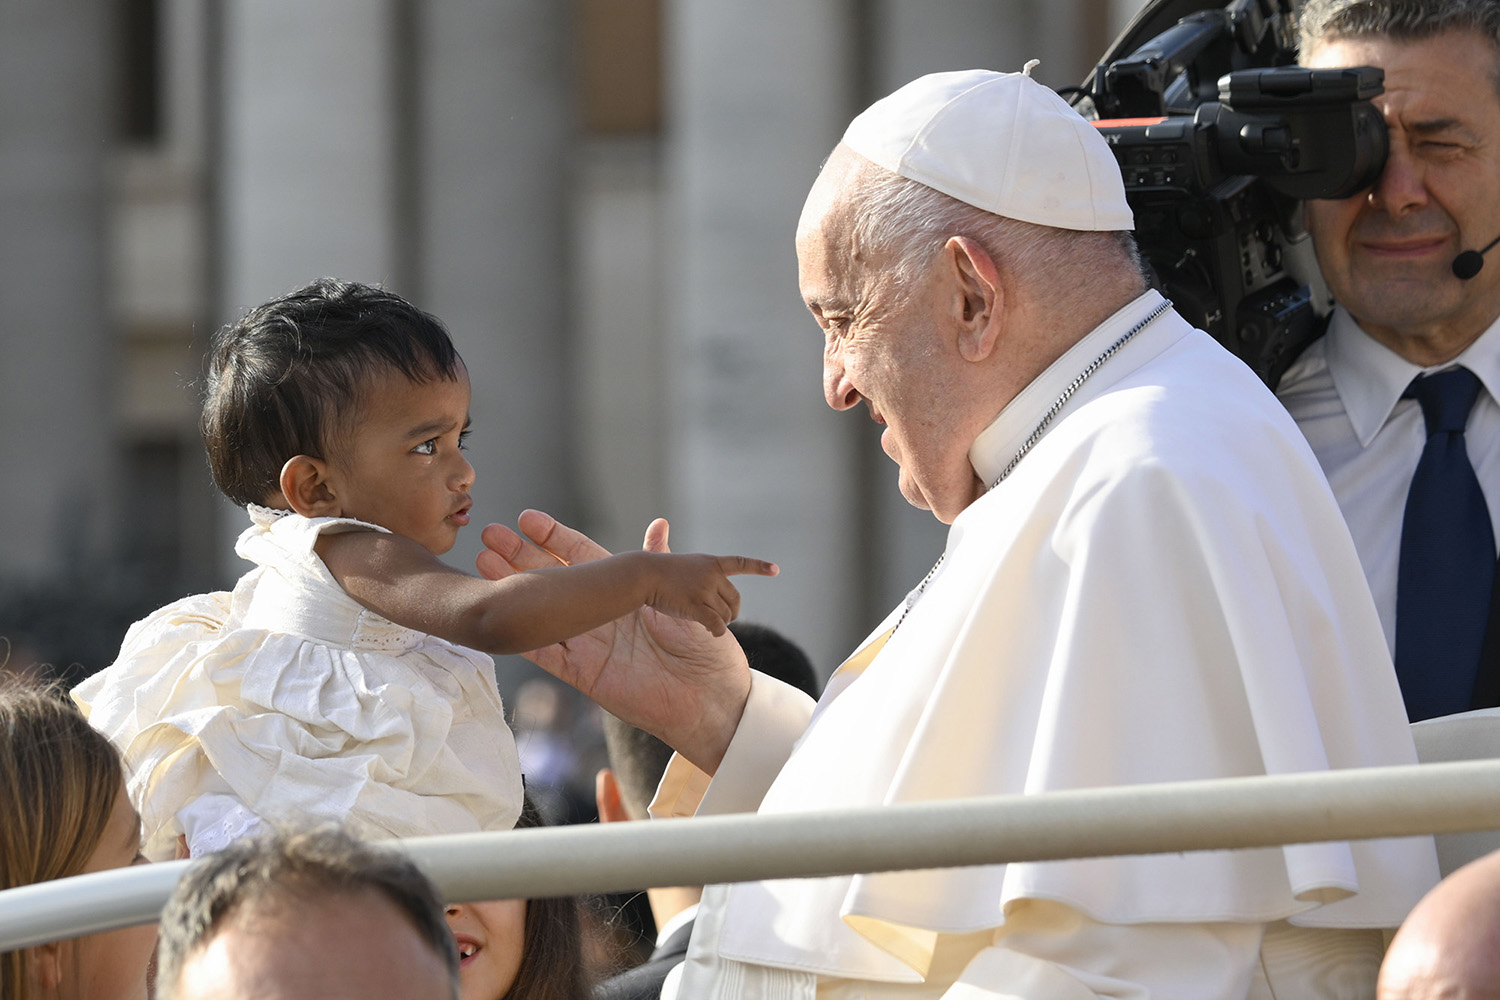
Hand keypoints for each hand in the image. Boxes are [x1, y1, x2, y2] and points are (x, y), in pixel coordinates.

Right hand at [477, 511, 753, 772]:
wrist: (713, 698)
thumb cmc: (704, 648)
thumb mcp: (684, 597)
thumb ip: (662, 563)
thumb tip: (659, 524)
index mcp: (622, 593)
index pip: (580, 557)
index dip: (553, 538)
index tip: (527, 519)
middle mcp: (600, 615)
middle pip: (552, 579)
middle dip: (520, 556)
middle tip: (490, 534)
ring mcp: (588, 643)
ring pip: (542, 612)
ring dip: (512, 589)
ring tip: (484, 564)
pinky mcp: (583, 674)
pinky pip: (547, 654)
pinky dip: (524, 636)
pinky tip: (498, 616)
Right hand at [641, 551, 778, 635]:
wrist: (643, 574)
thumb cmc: (656, 569)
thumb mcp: (676, 560)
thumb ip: (688, 565)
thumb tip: (665, 530)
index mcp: (711, 563)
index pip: (740, 564)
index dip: (759, 567)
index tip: (776, 570)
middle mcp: (712, 575)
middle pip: (735, 600)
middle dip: (731, 612)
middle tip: (721, 618)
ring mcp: (705, 590)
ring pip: (725, 615)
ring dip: (720, 623)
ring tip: (707, 622)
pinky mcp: (697, 605)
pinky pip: (716, 624)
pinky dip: (716, 631)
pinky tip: (710, 631)